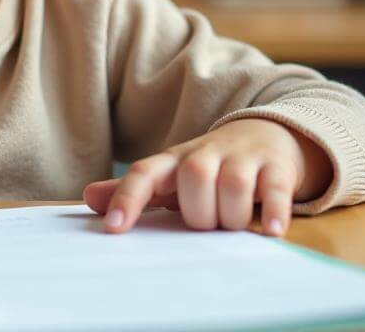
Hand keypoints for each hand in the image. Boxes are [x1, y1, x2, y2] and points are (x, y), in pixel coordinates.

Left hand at [83, 119, 332, 236]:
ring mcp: (242, 158)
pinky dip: (274, 210)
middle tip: (207, 226)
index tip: (114, 227)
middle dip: (199, 213)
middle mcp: (206, 155)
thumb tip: (88, 198)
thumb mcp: (171, 177)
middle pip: (194, 178)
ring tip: (234, 227)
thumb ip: (136, 191)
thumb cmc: (210, 167)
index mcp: (174, 161)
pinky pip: (275, 188)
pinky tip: (273, 231)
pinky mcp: (275, 167)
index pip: (144, 173)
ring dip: (233, 215)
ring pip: (232, 184)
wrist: (265, 134)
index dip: (128, 198)